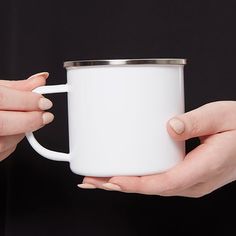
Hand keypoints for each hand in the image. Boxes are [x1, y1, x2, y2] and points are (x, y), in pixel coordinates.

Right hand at [0, 72, 53, 160]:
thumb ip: (15, 87)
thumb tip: (40, 80)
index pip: (2, 98)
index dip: (28, 100)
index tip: (44, 102)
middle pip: (5, 123)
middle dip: (31, 119)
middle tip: (45, 116)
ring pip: (7, 141)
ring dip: (24, 131)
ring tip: (25, 121)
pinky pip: (3, 152)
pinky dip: (13, 141)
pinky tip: (11, 132)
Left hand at [79, 101, 235, 197]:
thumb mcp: (220, 117)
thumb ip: (196, 122)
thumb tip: (170, 127)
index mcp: (205, 167)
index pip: (163, 182)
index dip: (135, 184)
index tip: (111, 180)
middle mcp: (194, 181)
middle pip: (151, 189)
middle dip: (119, 186)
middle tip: (93, 179)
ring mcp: (190, 180)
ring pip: (152, 187)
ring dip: (125, 183)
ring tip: (100, 177)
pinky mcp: (186, 175)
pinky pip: (158, 180)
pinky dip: (137, 179)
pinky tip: (124, 173)